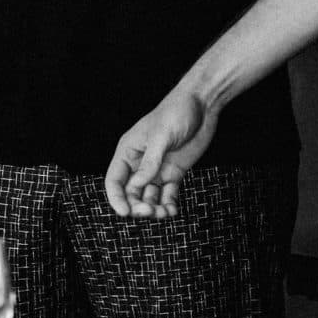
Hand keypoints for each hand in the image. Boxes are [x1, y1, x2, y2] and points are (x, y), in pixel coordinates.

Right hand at [104, 91, 218, 218]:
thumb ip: (150, 161)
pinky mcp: (174, 173)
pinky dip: (168, 204)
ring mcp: (157, 169)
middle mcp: (140, 164)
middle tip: (150, 211)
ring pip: (149, 197)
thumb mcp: (161, 136)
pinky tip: (173, 210)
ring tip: (165, 213)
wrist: (203, 104)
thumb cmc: (177, 112)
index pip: (114, 181)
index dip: (116, 199)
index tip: (124, 212)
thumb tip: (136, 185)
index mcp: (128, 152)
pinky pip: (167, 194)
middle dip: (138, 206)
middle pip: (131, 193)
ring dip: (154, 209)